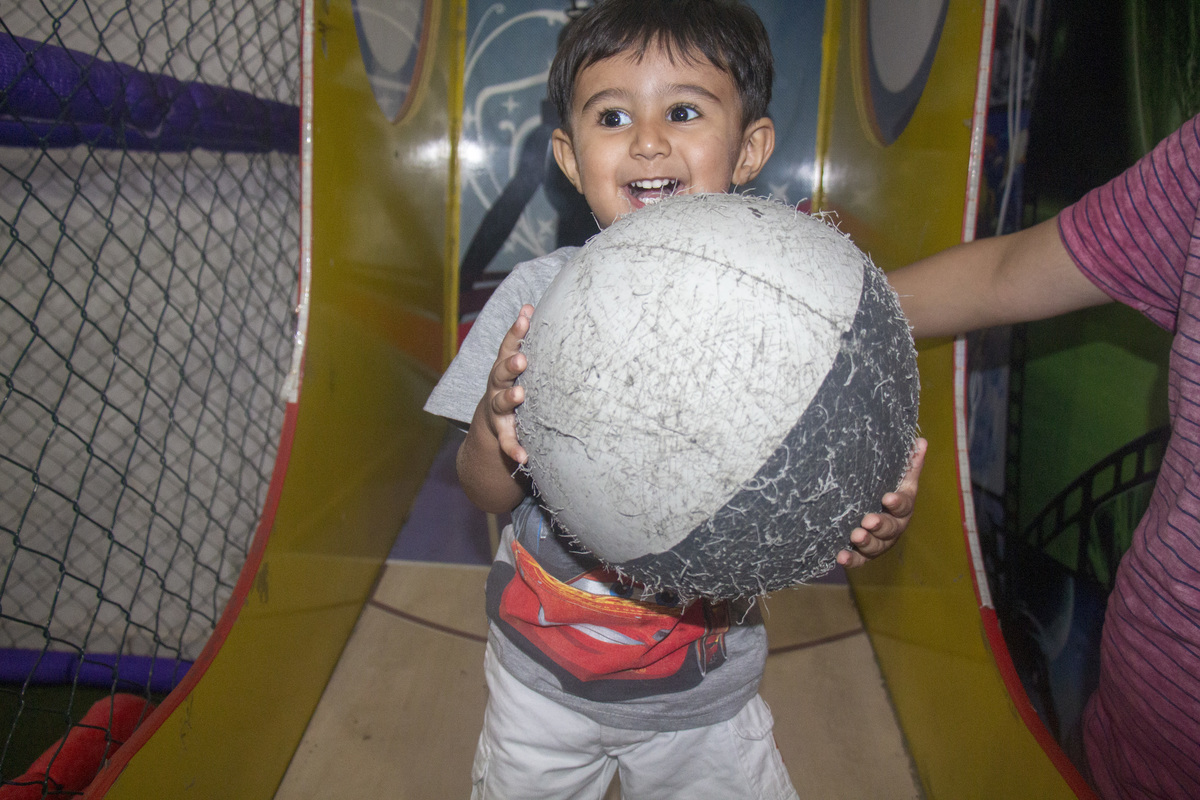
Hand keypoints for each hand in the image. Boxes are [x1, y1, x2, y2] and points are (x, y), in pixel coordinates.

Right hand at [480, 304, 533, 464]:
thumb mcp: (514, 363)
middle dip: (510, 365)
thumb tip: (531, 304)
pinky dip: (513, 448)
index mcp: (503, 368)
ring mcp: (496, 411)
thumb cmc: (510, 385)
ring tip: (520, 395)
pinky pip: (506, 442)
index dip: (516, 331)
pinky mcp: (501, 433)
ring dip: (509, 399)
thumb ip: (521, 339)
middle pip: (500, 373)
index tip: (526, 316)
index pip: (508, 345)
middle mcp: (496, 387)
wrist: (490, 425)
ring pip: (500, 404)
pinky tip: (523, 456)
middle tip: (522, 359)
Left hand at [837, 437, 926, 567]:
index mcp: (902, 507)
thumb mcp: (898, 478)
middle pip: (891, 528)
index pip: (904, 504)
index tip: (888, 497)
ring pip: (877, 546)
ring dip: (866, 542)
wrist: (869, 514)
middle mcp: (894, 527)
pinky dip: (851, 559)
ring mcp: (880, 542)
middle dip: (880, 525)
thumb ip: (909, 463)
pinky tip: (840, 557)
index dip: (897, 502)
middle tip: (868, 520)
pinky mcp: (864, 554)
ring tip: (856, 536)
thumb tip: (921, 440)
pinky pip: (859, 560)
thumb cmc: (884, 491)